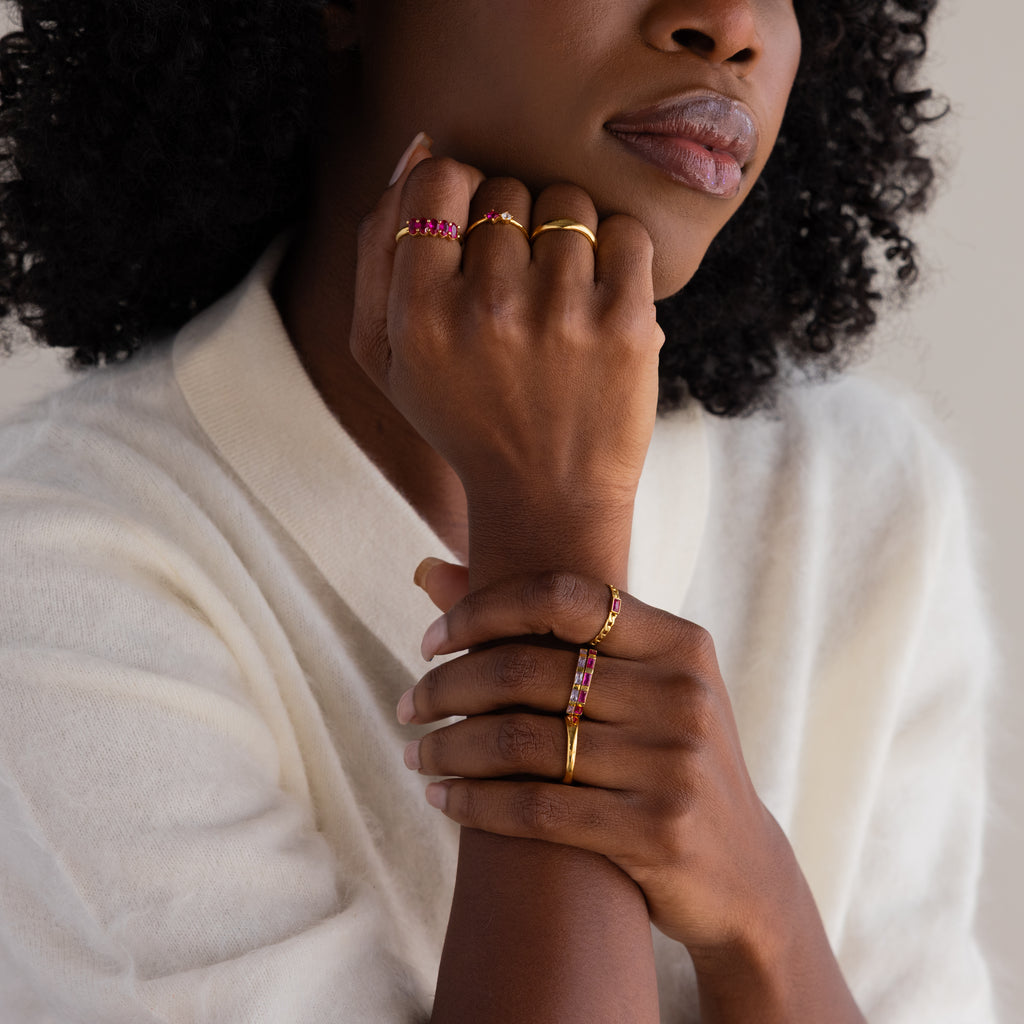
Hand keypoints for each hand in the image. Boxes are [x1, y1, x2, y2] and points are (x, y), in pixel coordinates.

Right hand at [350, 145, 664, 556]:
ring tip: (558, 293)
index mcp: (418, 314)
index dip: (457, 194)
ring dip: (564, 235)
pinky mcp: (624, 325)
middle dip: (511, 223)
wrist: (546, 497)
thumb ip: (379, 250)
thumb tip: (422, 148)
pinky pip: (625, 231)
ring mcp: (561, 315)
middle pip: (505, 188)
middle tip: (515, 284)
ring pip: (567, 203)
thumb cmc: (463, 417)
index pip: (438, 180)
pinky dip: (616, 252)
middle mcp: (486, 309)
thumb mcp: (386, 355)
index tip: (470, 236)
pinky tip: (597, 294)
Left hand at [401, 567, 801, 963]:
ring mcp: (674, 764)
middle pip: (527, 670)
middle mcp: (683, 694)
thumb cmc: (666, 759)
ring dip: (448, 746)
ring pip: (520, 741)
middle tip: (408, 705)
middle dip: (447, 687)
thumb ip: (545, 630)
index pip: (561, 597)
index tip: (431, 641)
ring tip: (415, 751)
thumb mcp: (637, 685)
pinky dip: (473, 801)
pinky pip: (534, 809)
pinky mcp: (657, 831)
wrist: (743, 874)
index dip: (482, 609)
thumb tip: (426, 569)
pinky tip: (441, 797)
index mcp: (680, 643)